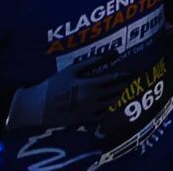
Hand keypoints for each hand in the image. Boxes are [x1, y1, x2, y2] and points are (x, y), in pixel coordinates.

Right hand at [2, 50, 135, 132]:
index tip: (135, 69)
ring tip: (123, 88)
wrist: (37, 107)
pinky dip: (108, 108)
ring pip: (112, 103)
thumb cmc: (54, 85)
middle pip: (117, 91)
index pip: (115, 79)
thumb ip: (93, 61)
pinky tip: (110, 102)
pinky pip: (102, 115)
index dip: (127, 74)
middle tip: (133, 78)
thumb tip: (112, 52)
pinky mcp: (84, 120)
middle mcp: (93, 99)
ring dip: (119, 95)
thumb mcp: (72, 70)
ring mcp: (89, 111)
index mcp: (90, 85)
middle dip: (126, 84)